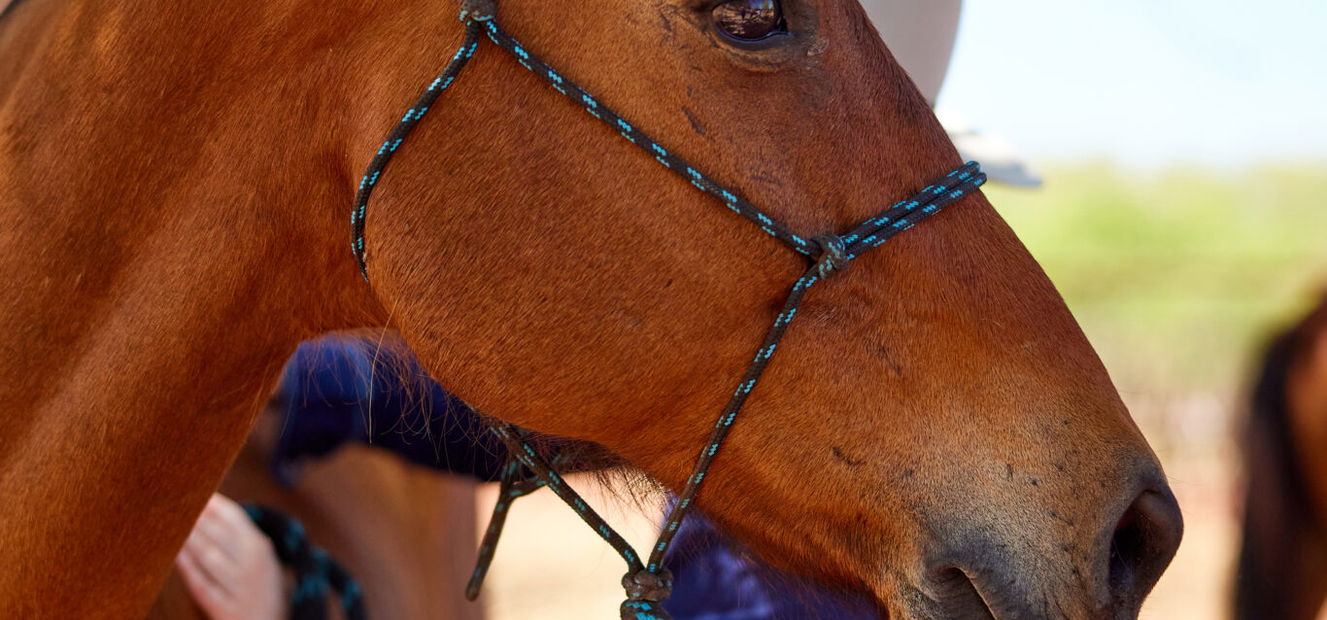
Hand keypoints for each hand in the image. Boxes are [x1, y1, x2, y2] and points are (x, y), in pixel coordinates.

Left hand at [176, 494, 285, 619]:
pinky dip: (188, 568)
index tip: (193, 490)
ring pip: (210, 558)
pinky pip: (203, 584)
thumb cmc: (257, 583)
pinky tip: (176, 554)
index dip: (212, 503)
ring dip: (189, 539)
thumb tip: (205, 503)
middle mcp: (253, 566)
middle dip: (196, 518)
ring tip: (172, 524)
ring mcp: (240, 588)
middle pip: (219, 536)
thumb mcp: (258, 555)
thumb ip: (236, 533)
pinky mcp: (226, 609)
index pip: (234, 517)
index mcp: (260, 547)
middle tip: (174, 504)